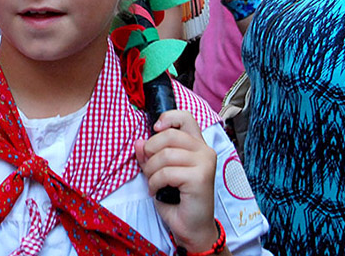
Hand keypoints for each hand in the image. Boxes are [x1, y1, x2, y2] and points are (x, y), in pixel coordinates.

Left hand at [135, 110, 218, 252]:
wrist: (191, 227)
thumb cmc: (177, 198)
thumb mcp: (158, 171)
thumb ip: (149, 155)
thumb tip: (139, 142)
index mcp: (197, 145)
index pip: (185, 117)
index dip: (168, 118)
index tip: (155, 128)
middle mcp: (205, 151)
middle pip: (169, 135)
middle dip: (150, 151)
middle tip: (148, 167)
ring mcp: (205, 163)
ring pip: (165, 154)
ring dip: (151, 170)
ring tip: (152, 181)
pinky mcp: (200, 178)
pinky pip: (167, 172)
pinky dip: (155, 182)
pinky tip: (157, 191)